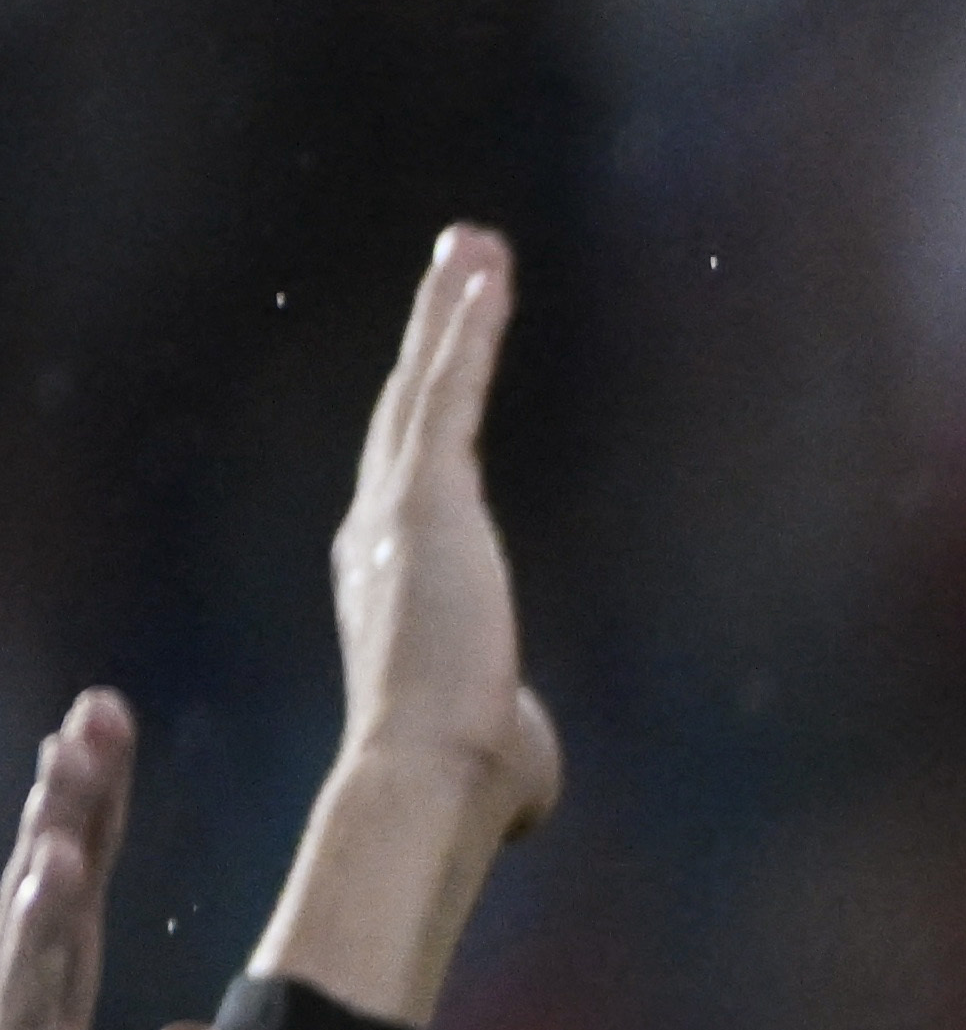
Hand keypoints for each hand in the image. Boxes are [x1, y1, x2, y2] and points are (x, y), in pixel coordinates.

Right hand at [0, 694, 227, 1029]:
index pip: (65, 951)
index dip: (85, 848)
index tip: (109, 745)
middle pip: (30, 938)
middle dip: (64, 829)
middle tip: (98, 723)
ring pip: (5, 989)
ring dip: (38, 902)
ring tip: (75, 812)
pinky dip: (18, 985)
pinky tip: (47, 914)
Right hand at [258, 226, 569, 1025]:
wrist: (433, 771)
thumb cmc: (469, 782)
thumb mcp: (497, 746)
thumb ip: (509, 731)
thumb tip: (523, 763)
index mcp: (393, 586)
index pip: (413, 488)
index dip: (424, 431)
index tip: (437, 388)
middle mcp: (378, 533)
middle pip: (408, 416)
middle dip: (432, 344)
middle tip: (453, 276)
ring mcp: (398, 505)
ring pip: (425, 386)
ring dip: (450, 313)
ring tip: (473, 247)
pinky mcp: (427, 492)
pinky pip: (449, 387)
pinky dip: (464, 327)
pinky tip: (480, 271)